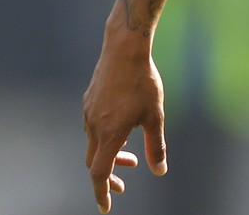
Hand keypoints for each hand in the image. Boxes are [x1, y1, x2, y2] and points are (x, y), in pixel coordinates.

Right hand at [82, 41, 167, 212]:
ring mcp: (88, 113)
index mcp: (109, 134)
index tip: (107, 207)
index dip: (102, 193)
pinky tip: (122, 130)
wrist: (124, 49)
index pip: (99, 174)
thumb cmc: (143, 82)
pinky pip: (92, 128)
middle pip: (94, 163)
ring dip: (109, 155)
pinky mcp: (89, 101)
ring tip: (131, 157)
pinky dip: (105, 139)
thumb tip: (159, 170)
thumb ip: (156, 145)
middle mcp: (93, 126)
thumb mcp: (156, 116)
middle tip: (124, 184)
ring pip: (93, 144)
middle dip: (108, 177)